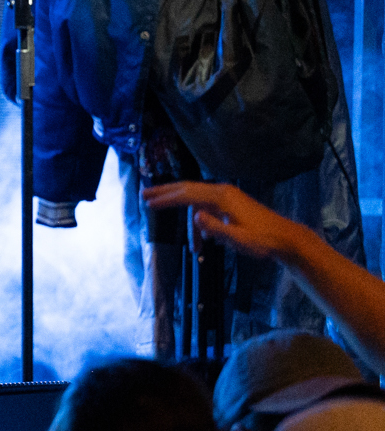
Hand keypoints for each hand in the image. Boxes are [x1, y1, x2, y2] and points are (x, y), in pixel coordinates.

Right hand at [142, 180, 301, 260]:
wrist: (287, 239)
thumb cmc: (263, 241)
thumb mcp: (238, 239)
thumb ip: (215, 228)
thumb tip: (194, 217)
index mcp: (222, 198)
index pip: (187, 195)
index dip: (166, 199)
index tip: (148, 203)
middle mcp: (223, 192)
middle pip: (188, 188)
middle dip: (165, 192)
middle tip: (144, 195)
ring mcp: (228, 196)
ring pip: (196, 198)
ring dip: (181, 209)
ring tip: (175, 228)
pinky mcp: (232, 204)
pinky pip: (207, 206)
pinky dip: (198, 218)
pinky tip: (202, 239)